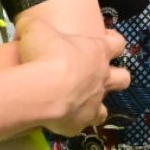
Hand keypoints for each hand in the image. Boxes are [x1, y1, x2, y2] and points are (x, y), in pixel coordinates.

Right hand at [17, 19, 129, 136]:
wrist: (43, 91)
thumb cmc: (45, 54)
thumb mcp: (35, 28)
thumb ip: (32, 25)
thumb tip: (25, 25)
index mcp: (97, 51)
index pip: (118, 43)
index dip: (114, 40)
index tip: (105, 38)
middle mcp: (101, 78)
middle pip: (124, 78)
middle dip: (117, 76)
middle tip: (99, 74)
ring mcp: (93, 103)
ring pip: (105, 109)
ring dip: (96, 105)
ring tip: (80, 103)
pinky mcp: (80, 123)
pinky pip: (82, 125)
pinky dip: (74, 121)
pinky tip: (61, 119)